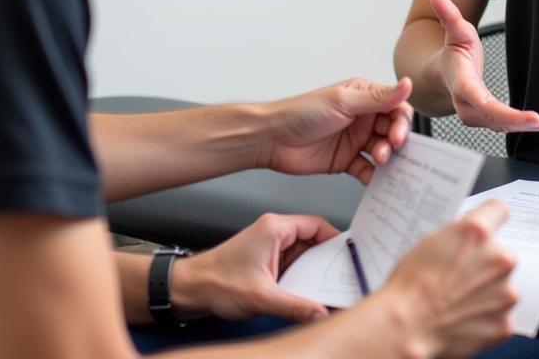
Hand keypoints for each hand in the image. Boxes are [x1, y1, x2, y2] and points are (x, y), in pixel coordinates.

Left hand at [172, 213, 336, 323]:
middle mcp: (273, 234)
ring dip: (313, 272)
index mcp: (274, 228)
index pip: (316, 224)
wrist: (189, 290)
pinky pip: (292, 267)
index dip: (335, 239)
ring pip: (303, 255)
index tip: (349, 255)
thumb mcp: (261, 296)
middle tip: (342, 276)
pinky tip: (307, 295)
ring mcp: (269, 248)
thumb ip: (294, 305)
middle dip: (327, 260)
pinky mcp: (265, 263)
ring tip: (327, 288)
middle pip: (312, 240)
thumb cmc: (216, 281)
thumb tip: (320, 313)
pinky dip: (301, 279)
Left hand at [264, 77, 412, 183]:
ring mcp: (355, 139)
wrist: (272, 139)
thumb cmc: (300, 112)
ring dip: (385, 158)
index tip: (398, 136)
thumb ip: (377, 98)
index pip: (395, 106)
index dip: (401, 122)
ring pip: (382, 150)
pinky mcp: (347, 160)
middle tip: (388, 151)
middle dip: (394, 142)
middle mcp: (362, 116)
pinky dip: (373, 176)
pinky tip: (373, 179)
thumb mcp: (343, 102)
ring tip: (378, 162)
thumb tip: (406, 84)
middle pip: (392, 130)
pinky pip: (367, 169)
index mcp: (363, 96)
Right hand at [381, 199, 516, 358]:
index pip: (499, 209)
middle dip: (487, 262)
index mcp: (479, 232)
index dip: (491, 218)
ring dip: (489, 290)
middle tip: (463, 275)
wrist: (407, 326)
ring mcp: (506, 293)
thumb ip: (461, 236)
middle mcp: (499, 258)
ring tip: (461, 300)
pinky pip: (501, 315)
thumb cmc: (411, 284)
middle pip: (502, 253)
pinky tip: (465, 318)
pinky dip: (487, 317)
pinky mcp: (505, 324)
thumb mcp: (432, 241)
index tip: (488, 226)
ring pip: (503, 285)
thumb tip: (471, 238)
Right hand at [427, 0, 538, 133]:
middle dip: (517, 122)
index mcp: (461, 83)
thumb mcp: (455, 31)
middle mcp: (467, 103)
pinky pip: (502, 126)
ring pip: (499, 126)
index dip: (501, 111)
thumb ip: (449, 15)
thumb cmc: (452, 52)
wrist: (441, 74)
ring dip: (523, 127)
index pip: (479, 100)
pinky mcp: (485, 119)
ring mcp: (475, 114)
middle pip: (492, 118)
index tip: (524, 116)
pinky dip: (521, 127)